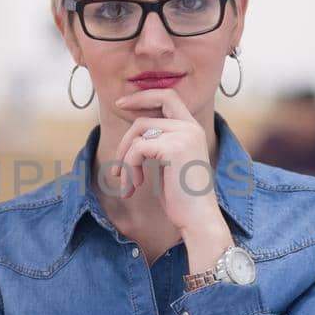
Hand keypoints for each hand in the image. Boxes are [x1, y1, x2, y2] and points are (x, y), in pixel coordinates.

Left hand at [108, 88, 225, 239]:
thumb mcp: (168, 165)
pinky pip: (137, 149)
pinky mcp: (174, 147)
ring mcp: (184, 135)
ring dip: (125, 160)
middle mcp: (190, 127)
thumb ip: (156, 145)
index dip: (142, 97)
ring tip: (126, 184)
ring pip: (138, 134)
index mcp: (192, 129)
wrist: (198, 219)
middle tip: (116, 169)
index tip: (120, 103)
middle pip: (145, 117)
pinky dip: (130, 168)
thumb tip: (132, 136)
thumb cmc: (182, 198)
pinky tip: (136, 186)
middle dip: (124, 140)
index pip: (168, 95)